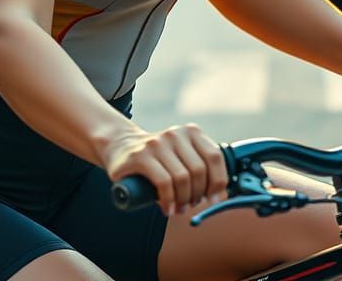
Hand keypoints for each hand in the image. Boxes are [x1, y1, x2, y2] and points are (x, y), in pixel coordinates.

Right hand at [102, 123, 228, 215]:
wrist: (120, 146)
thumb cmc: (157, 157)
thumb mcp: (180, 153)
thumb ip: (199, 165)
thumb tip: (220, 192)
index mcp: (190, 132)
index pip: (214, 156)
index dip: (218, 181)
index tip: (214, 198)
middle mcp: (175, 134)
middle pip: (199, 171)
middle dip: (198, 195)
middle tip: (190, 206)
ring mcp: (157, 143)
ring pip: (182, 178)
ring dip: (183, 201)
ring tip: (178, 209)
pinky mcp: (140, 156)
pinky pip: (163, 183)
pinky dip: (168, 200)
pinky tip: (166, 208)